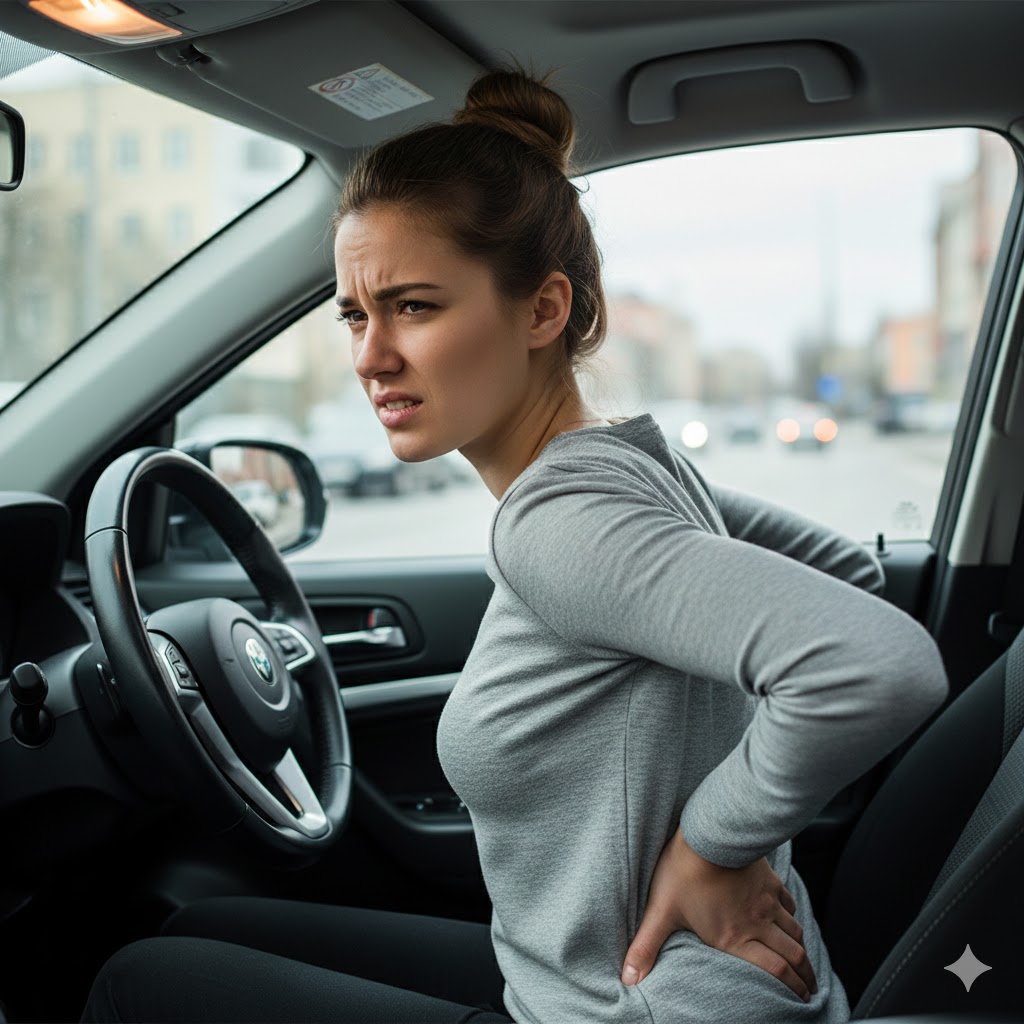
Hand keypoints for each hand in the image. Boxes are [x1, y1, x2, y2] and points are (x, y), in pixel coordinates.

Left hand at [621, 827, 817, 1002]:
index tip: (801, 1001)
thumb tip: (628, 978)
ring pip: (794, 931)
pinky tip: (791, 919)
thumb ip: (646, 947)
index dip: (792, 989)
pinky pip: (788, 903)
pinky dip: (793, 917)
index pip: (774, 972)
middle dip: (805, 977)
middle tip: (811, 991)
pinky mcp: (768, 879)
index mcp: (734, 938)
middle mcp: (756, 923)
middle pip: (792, 956)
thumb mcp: (660, 911)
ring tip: (805, 962)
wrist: (710, 832)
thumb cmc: (683, 871)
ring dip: (802, 950)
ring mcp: (765, 900)